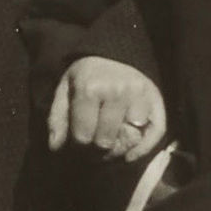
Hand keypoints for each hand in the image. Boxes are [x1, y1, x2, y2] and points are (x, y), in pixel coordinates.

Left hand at [47, 55, 167, 161]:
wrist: (113, 54)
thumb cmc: (86, 78)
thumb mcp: (65, 91)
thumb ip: (58, 118)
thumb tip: (55, 147)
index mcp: (90, 88)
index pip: (83, 136)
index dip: (78, 147)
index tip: (79, 143)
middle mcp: (117, 91)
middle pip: (105, 141)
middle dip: (96, 149)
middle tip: (94, 146)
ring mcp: (139, 96)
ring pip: (130, 139)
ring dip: (118, 147)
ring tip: (110, 143)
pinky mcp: (156, 100)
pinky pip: (156, 132)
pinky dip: (143, 149)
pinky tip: (129, 156)